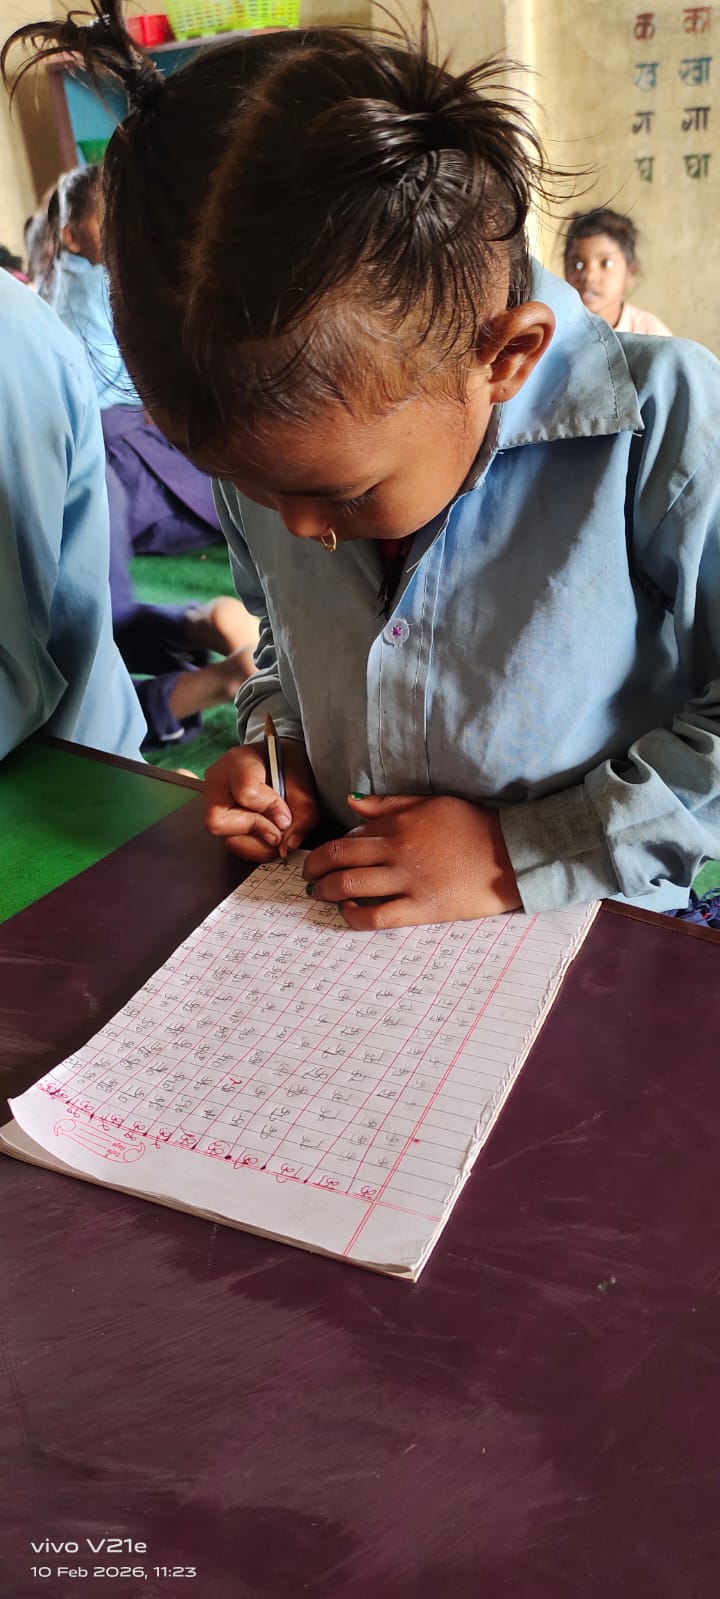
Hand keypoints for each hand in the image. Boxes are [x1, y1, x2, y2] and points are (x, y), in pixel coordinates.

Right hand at [205, 739, 320, 861]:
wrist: (277, 760)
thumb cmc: (286, 763)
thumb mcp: (302, 775)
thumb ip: (303, 807)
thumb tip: (290, 841)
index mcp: (238, 761)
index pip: (245, 791)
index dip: (270, 809)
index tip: (287, 816)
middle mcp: (216, 784)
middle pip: (220, 822)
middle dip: (258, 831)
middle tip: (280, 829)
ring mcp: (213, 805)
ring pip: (226, 841)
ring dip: (259, 844)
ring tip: (277, 833)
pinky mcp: (220, 822)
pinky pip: (232, 846)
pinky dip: (256, 848)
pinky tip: (268, 835)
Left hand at [303, 793, 520, 928]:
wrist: (512, 853)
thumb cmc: (474, 826)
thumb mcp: (431, 803)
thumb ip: (390, 803)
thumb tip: (352, 801)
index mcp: (399, 824)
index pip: (350, 835)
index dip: (328, 848)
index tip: (320, 857)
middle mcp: (397, 851)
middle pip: (340, 859)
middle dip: (316, 869)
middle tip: (308, 877)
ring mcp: (409, 881)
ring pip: (351, 886)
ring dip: (326, 891)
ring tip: (318, 895)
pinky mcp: (423, 908)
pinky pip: (378, 916)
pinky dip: (354, 917)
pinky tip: (347, 915)